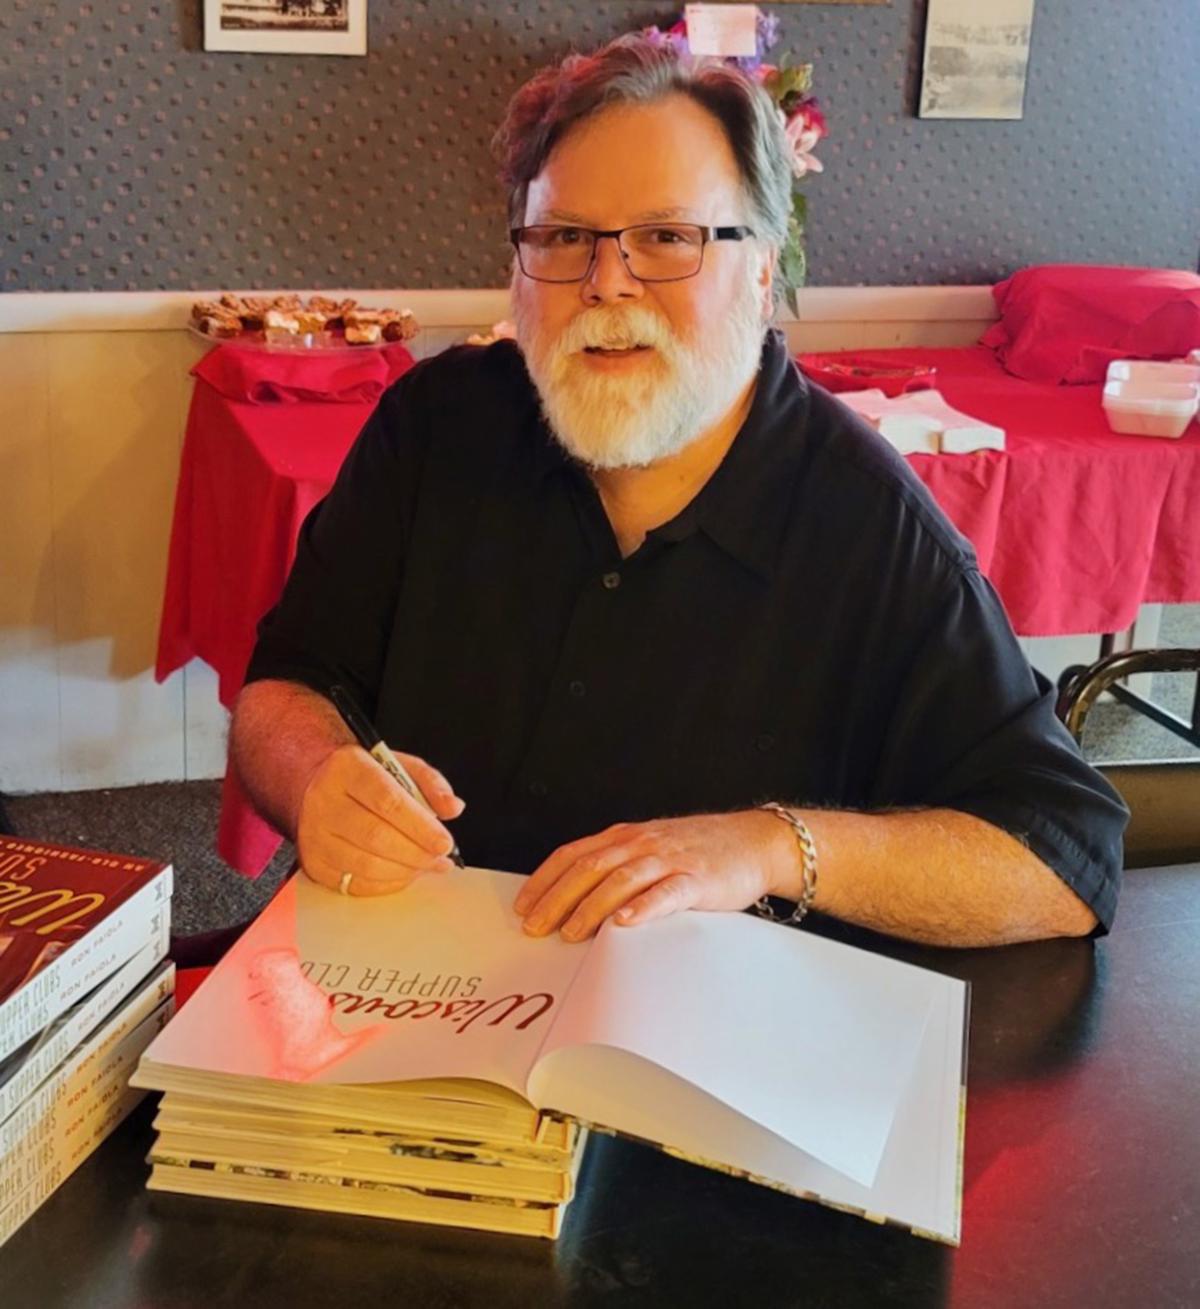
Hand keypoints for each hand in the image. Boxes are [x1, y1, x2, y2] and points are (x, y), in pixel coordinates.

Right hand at [296, 743, 464, 896]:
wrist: (317, 784)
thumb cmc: (364, 776)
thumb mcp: (399, 765)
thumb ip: (431, 783)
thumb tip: (453, 807)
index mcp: (348, 768)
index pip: (387, 801)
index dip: (420, 827)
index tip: (444, 842)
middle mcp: (324, 800)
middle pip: (376, 836)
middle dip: (417, 853)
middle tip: (440, 858)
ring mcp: (314, 834)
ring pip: (366, 864)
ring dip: (405, 871)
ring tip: (426, 866)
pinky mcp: (313, 861)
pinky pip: (354, 883)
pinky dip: (387, 884)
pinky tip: (403, 873)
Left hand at [513, 811, 786, 940]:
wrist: (753, 841)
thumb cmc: (699, 852)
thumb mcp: (651, 849)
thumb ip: (618, 866)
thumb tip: (575, 898)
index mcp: (626, 837)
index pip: (573, 854)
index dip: (544, 880)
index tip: (522, 906)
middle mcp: (642, 844)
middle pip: (589, 868)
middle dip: (557, 898)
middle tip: (535, 927)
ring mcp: (669, 860)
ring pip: (620, 880)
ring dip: (591, 907)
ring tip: (570, 932)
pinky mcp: (696, 879)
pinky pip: (665, 893)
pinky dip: (642, 907)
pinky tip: (624, 924)